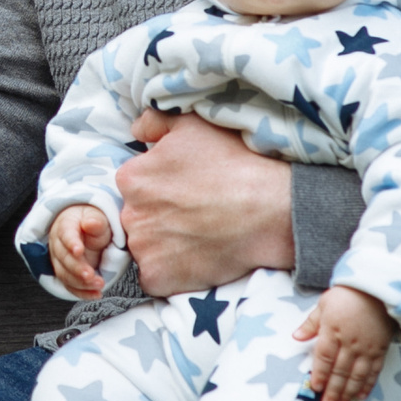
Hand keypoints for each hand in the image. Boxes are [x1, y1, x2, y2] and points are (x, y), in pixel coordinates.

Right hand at [48, 204, 113, 297]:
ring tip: (99, 285)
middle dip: (77, 268)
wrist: (86, 229)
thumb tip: (90, 223)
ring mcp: (60, 261)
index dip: (71, 243)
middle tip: (91, 275)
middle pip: (63, 258)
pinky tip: (95, 294)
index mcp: (65, 226)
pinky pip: (70, 286)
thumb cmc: (91, 222)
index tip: (79, 250)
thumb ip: (95, 222)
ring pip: (64, 274)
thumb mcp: (97, 217)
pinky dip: (82, 292)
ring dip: (81, 283)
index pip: (65, 234)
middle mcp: (58, 244)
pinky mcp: (66, 274)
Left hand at [113, 109, 295, 297]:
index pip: (134, 186)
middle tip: (194, 214)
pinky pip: (155, 277)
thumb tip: (137, 130)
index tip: (184, 192)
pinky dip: (171, 271)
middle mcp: (130, 214)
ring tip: (199, 236)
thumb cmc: (234, 162)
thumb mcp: (193, 125)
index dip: (159, 188)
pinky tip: (197, 258)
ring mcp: (143, 249)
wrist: (270, 210)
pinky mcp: (158, 278)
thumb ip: (155, 122)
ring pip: (145, 248)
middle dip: (158, 216)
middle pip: (137, 217)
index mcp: (131, 178)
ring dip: (164, 245)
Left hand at [293, 285, 395, 400]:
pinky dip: (367, 385)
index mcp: (333, 330)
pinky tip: (361, 396)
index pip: (325, 357)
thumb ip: (311, 324)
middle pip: (340, 371)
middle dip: (333, 390)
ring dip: (348, 393)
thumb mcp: (324, 304)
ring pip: (357, 375)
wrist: (378, 289)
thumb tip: (296, 337)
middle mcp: (350, 343)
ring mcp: (367, 348)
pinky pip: (374, 371)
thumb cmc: (347, 295)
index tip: (315, 388)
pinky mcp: (380, 350)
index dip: (320, 374)